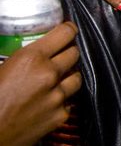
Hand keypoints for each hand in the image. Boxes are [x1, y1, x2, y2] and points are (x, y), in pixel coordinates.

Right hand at [0, 22, 80, 145]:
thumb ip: (18, 59)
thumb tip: (26, 55)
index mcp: (31, 58)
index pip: (65, 33)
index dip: (69, 29)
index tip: (68, 30)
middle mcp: (50, 74)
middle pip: (75, 53)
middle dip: (69, 51)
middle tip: (61, 54)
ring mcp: (58, 96)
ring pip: (77, 77)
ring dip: (69, 74)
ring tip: (58, 77)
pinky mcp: (61, 115)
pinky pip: (69, 101)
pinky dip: (63, 99)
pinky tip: (50, 101)